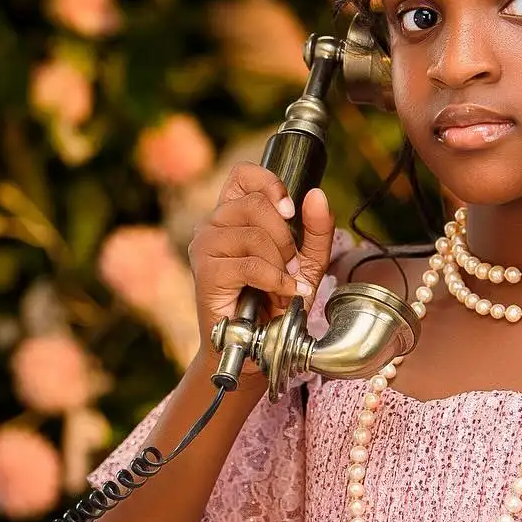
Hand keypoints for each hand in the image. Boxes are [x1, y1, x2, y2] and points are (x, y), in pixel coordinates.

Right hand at [187, 162, 334, 349]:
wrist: (257, 346)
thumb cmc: (276, 304)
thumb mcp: (307, 262)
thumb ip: (316, 229)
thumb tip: (316, 195)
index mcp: (233, 215)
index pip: (243, 174)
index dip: (269, 183)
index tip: (289, 211)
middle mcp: (213, 224)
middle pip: (256, 204)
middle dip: (286, 238)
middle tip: (291, 267)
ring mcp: (205, 246)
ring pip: (255, 235)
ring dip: (280, 264)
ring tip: (282, 285)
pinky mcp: (205, 271)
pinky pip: (251, 264)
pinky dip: (275, 281)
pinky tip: (278, 293)